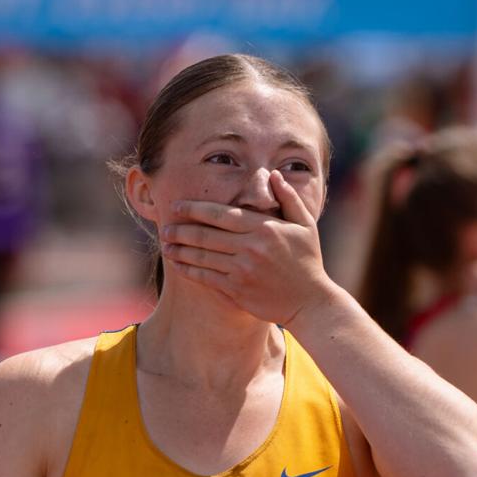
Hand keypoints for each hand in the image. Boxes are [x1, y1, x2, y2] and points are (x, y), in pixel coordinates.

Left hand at [160, 170, 334, 325]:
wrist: (310, 302)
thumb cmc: (308, 261)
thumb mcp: (305, 225)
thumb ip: (288, 198)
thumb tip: (272, 174)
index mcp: (264, 227)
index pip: (221, 214)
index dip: (195, 209)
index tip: (178, 206)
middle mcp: (251, 247)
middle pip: (206, 234)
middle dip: (181, 229)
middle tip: (165, 226)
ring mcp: (243, 270)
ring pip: (202, 256)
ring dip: (180, 249)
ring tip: (165, 244)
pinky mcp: (238, 290)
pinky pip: (207, 277)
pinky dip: (189, 270)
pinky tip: (178, 265)